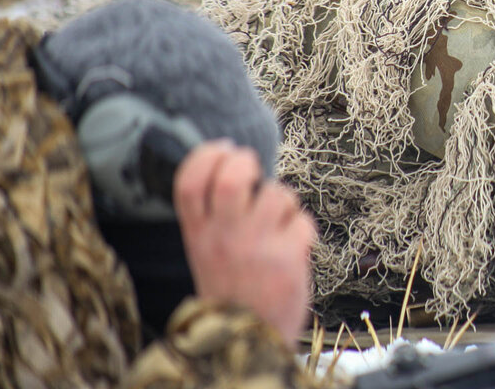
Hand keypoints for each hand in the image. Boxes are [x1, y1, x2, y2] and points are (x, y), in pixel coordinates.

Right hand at [173, 141, 316, 347]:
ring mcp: (255, 247)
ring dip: (285, 203)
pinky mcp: (286, 258)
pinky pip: (303, 222)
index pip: (189, 182)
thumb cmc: (232, 292)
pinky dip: (305, 231)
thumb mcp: (207, 253)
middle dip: (247, 162)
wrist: (244, 346)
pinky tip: (296, 247)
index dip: (206, 155)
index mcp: (198, 235)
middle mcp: (223, 238)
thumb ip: (216, 217)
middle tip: (254, 172)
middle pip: (232, 176)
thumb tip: (241, 168)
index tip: (223, 149)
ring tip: (279, 225)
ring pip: (277, 194)